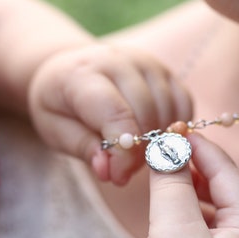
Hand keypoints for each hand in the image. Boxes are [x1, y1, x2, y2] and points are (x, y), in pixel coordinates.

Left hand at [28, 43, 191, 184]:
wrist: (69, 70)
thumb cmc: (60, 103)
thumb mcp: (55, 129)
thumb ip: (83, 148)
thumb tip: (108, 170)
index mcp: (83, 73)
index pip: (116, 114)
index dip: (123, 152)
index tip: (118, 176)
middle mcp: (119, 61)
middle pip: (147, 113)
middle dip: (139, 152)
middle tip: (123, 173)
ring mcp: (147, 63)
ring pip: (168, 111)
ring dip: (157, 143)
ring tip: (133, 158)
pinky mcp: (166, 71)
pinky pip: (183, 105)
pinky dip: (174, 130)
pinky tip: (153, 142)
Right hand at [135, 134, 238, 237]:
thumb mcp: (173, 227)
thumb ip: (172, 181)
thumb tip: (167, 148)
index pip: (232, 178)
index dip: (205, 150)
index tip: (178, 129)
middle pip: (227, 192)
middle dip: (198, 168)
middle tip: (169, 147)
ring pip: (216, 210)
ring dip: (192, 189)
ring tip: (167, 172)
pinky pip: (207, 229)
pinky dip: (189, 212)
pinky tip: (170, 206)